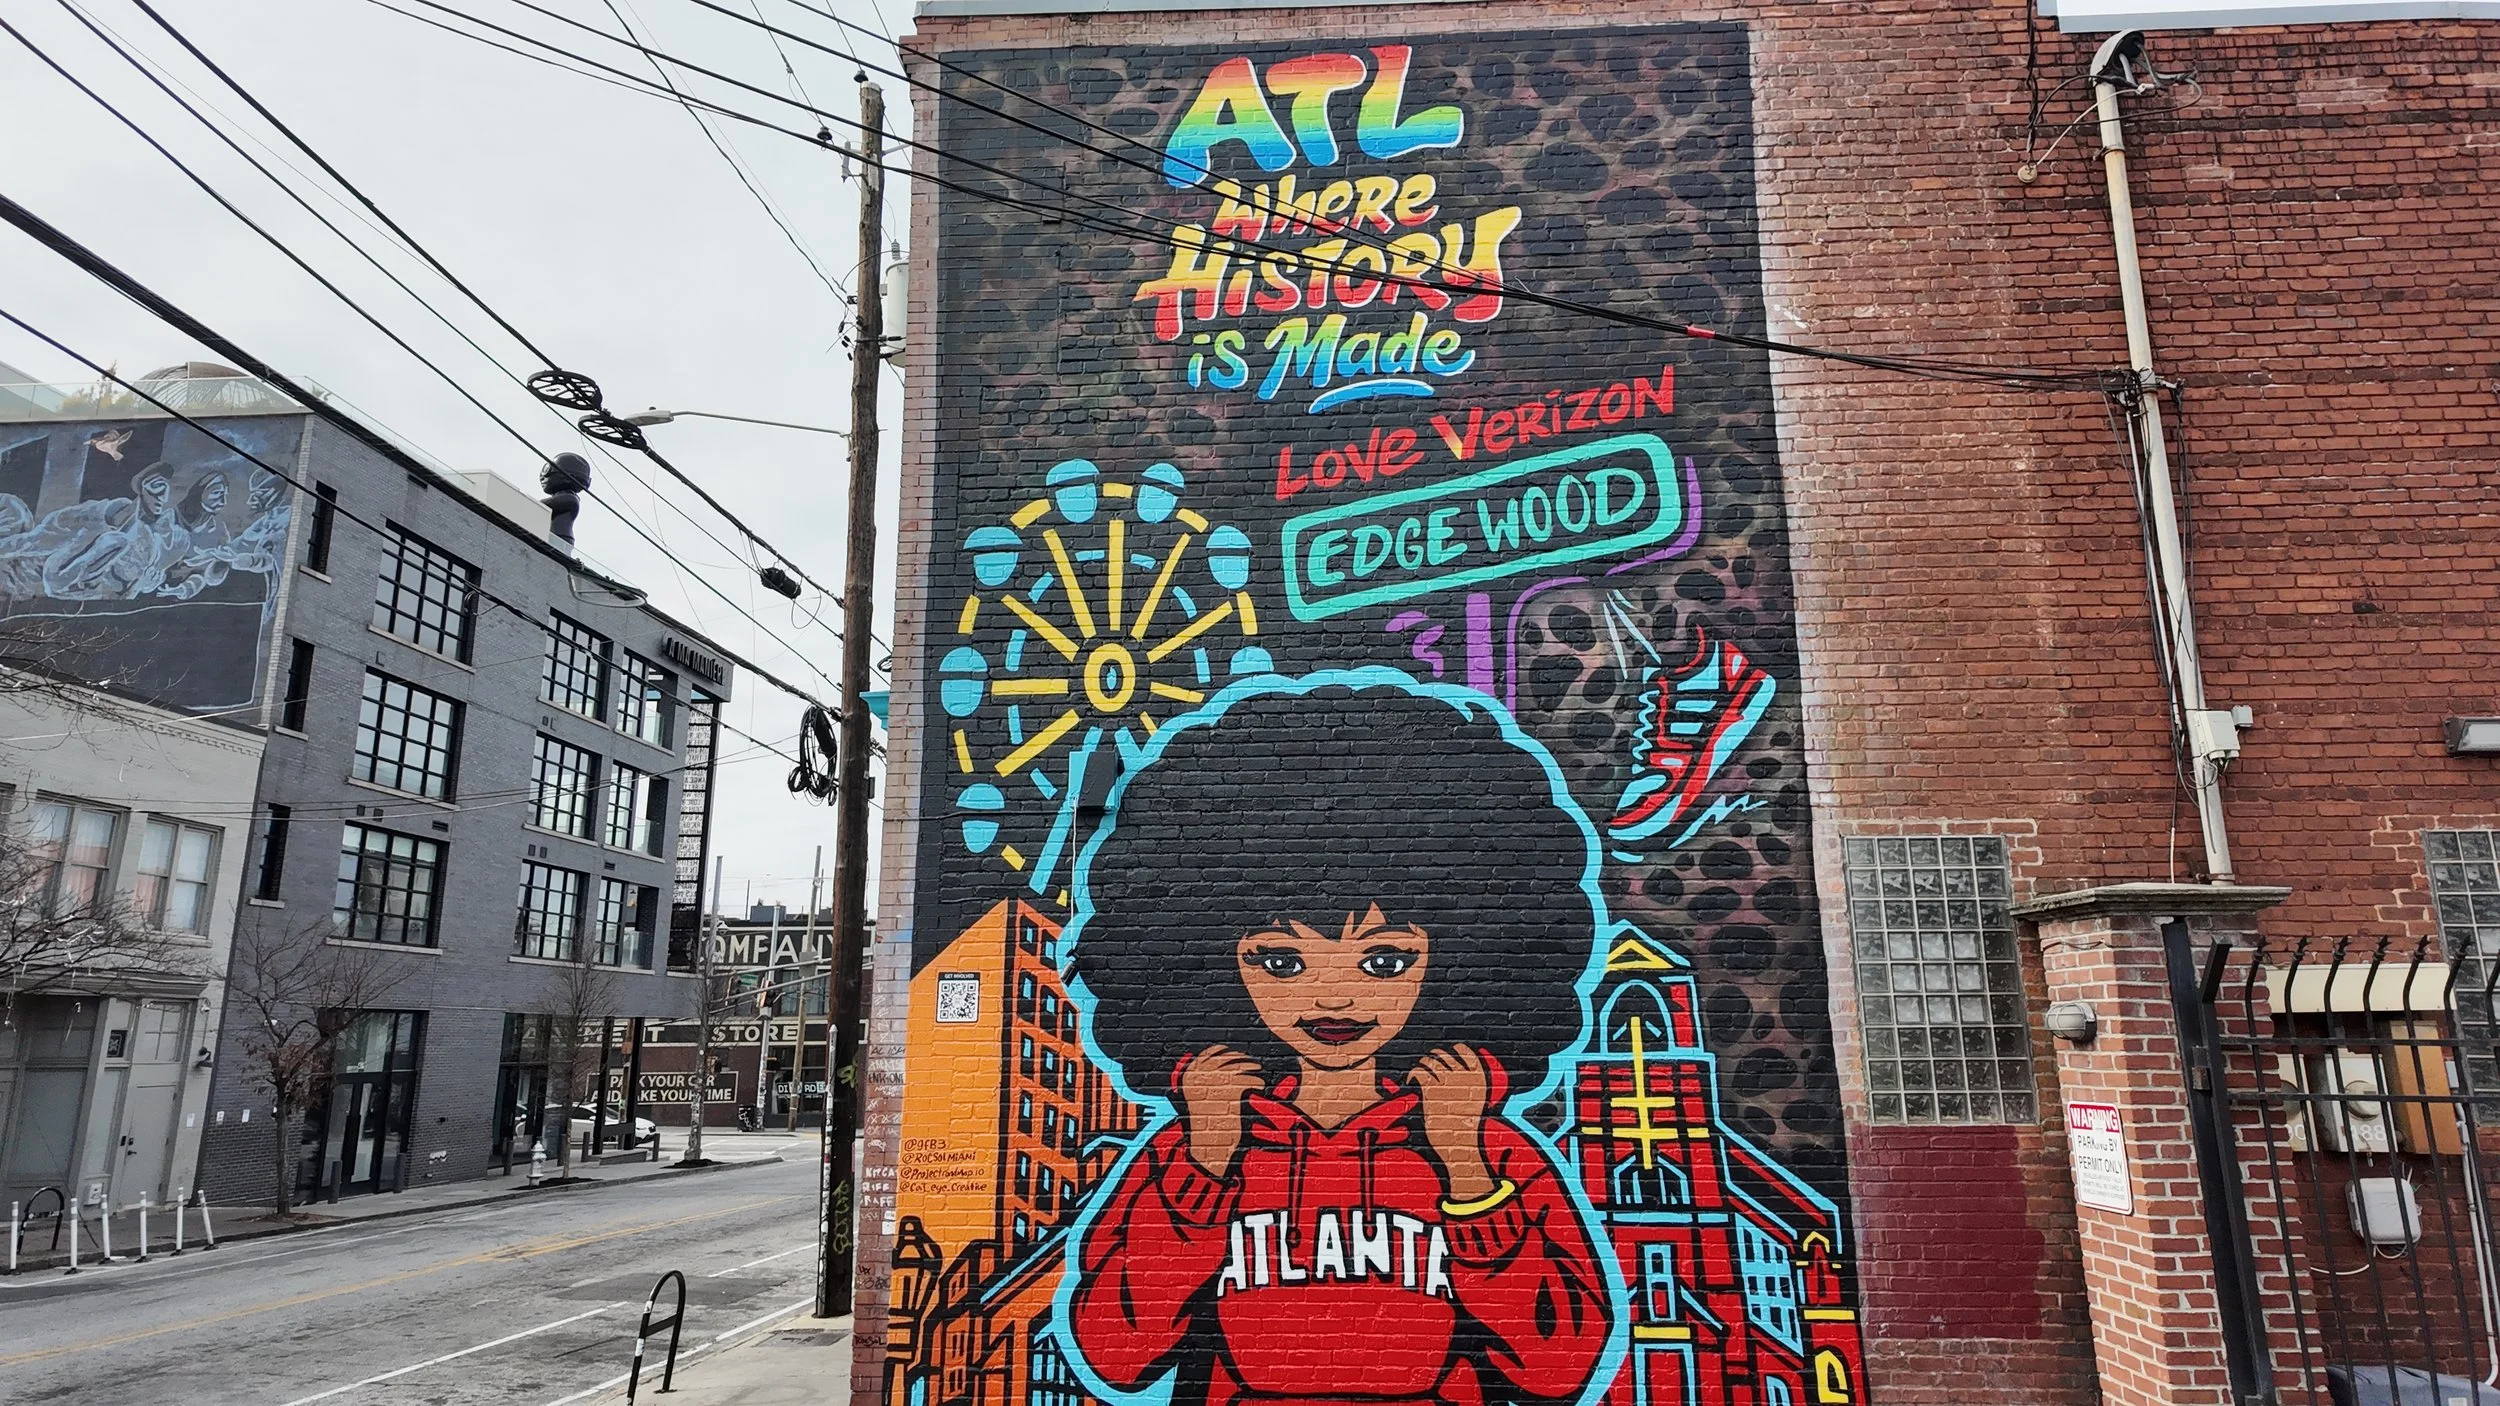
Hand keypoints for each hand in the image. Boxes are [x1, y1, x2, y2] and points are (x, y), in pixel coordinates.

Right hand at [1177, 1045, 1262, 1177]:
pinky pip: (1245, 1080)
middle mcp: (1198, 1075)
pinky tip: (1261, 1086)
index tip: (1236, 1053)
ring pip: (1237, 1066)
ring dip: (1251, 1067)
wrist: (1207, 1145)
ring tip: (1259, 1072)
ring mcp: (1211, 1081)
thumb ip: (1209, 1078)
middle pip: (1225, 1057)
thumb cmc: (1207, 1123)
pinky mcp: (1227, 1090)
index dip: (1225, 1050)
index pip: (1209, 1052)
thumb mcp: (1201, 1097)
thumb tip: (1225, 1060)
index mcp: (1189, 1074)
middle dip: (1241, 1058)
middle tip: (1253, 1064)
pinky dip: (1256, 1081)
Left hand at [1412, 1046, 1495, 1201]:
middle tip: (1426, 1074)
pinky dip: (1412, 1074)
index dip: (1451, 1053)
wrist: (1461, 1147)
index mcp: (1480, 1078)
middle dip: (1432, 1060)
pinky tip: (1411, 1082)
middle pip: (1442, 1053)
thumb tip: (1452, 1071)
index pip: (1464, 1050)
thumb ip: (1466, 1085)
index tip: (1443, 1063)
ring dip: (1420, 1067)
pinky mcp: (1433, 1090)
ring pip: (1429, 1060)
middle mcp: (1466, 1076)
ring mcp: (1450, 1082)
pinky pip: (1419, 1071)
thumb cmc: (1466, 1128)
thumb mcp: (1475, 1102)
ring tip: (1417, 1078)